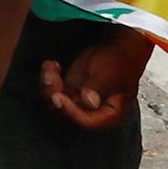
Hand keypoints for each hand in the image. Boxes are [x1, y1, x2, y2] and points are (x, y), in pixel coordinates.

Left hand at [37, 29, 151, 127]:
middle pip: (66, 114)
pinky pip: (53, 91)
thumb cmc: (119, 62)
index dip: (70, 111)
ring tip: (50, 66)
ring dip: (48, 86)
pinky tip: (51, 64)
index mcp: (109, 115)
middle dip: (53, 96)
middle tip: (50, 76)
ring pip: (56, 103)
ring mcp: (79, 102)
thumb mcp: (111, 74)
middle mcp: (92, 112)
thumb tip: (89, 102)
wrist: (116, 47)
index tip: (59, 96)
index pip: (86, 121)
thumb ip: (99, 88)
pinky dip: (49, 78)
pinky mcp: (70, 91)